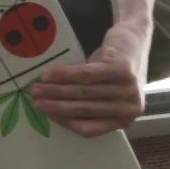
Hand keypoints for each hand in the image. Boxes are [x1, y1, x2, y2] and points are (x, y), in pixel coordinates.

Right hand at [31, 21, 148, 137]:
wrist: (135, 39)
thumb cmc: (116, 69)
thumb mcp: (104, 93)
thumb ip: (86, 105)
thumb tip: (51, 110)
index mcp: (124, 119)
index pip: (88, 129)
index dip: (63, 122)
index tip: (46, 114)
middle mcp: (129, 108)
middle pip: (84, 110)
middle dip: (54, 106)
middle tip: (34, 101)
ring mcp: (128, 89)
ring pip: (83, 92)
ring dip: (55, 90)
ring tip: (37, 87)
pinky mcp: (122, 70)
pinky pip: (86, 75)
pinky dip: (64, 75)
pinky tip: (49, 75)